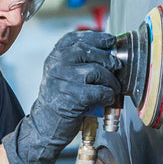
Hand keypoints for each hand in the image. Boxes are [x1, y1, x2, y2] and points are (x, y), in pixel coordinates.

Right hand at [2, 30, 120, 163]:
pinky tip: (108, 99)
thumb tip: (109, 54)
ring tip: (113, 88)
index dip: (97, 38)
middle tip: (117, 68)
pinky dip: (108, 95)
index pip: (77, 38)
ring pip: (96, 71)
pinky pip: (98, 91)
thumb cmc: (59, 100)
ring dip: (111, 80)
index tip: (110, 41)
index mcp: (55, 56)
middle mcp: (56, 65)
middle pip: (89, 51)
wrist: (45, 125)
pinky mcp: (71, 98)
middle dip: (108, 59)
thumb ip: (78, 62)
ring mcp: (62, 81)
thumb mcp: (63, 76)